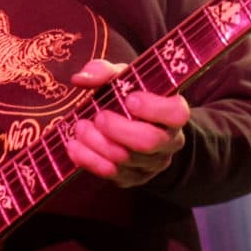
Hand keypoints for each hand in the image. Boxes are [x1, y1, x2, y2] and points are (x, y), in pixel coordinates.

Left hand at [67, 59, 189, 187]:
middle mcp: (169, 141)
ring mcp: (153, 163)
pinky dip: (89, 160)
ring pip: (126, 159)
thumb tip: (80, 79)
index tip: (130, 99)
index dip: (154, 108)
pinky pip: (112, 174)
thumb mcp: (123, 78)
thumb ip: (104, 73)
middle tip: (99, 117)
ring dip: (97, 143)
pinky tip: (74, 147)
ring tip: (79, 127)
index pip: (176, 114)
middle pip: (149, 141)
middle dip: (119, 130)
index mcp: (174, 112)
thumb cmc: (131, 95)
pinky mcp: (134, 178)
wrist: (135, 125)